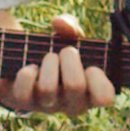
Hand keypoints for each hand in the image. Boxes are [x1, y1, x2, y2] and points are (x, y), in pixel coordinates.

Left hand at [0, 16, 115, 115]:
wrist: (25, 64)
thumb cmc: (57, 53)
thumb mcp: (68, 37)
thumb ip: (70, 25)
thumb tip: (61, 24)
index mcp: (91, 93)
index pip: (104, 98)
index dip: (99, 79)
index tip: (92, 67)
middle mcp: (71, 104)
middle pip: (75, 85)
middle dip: (69, 58)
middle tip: (66, 52)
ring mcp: (48, 106)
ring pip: (48, 88)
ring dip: (48, 63)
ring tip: (49, 57)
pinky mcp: (25, 103)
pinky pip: (25, 90)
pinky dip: (27, 73)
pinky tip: (31, 68)